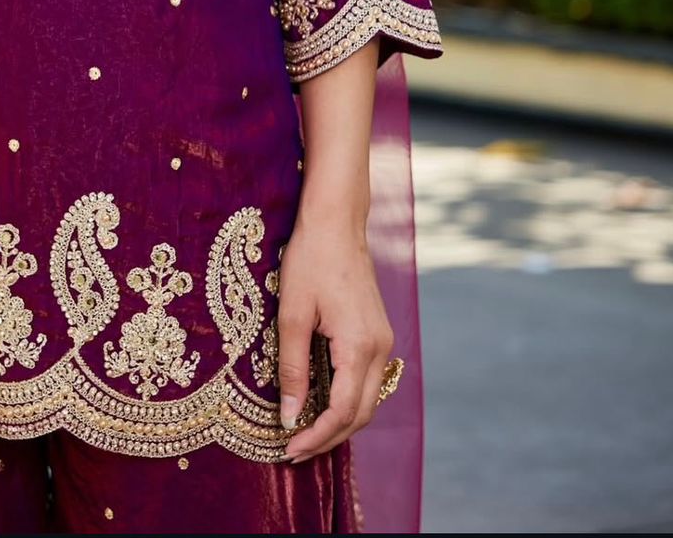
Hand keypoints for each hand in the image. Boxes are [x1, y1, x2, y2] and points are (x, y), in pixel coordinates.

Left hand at [276, 218, 393, 461]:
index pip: (343, 412)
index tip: (289, 449)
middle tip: (294, 450)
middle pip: (361, 413)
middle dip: (329, 437)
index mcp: (360, 346)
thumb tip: (290, 416)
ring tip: (305, 432)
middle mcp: (380, 348)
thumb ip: (293, 369)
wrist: (336, 221)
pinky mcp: (378, 331)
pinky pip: (368, 379)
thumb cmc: (310, 260)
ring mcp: (383, 339)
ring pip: (368, 398)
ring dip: (340, 421)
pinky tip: (323, 402)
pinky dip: (348, 399)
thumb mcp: (292, 315)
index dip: (317, 436)